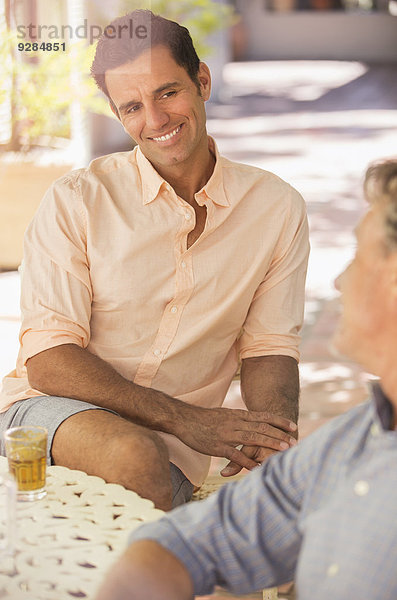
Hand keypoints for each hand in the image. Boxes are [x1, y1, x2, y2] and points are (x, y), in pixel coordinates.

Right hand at [177, 406, 296, 472]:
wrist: (184, 419)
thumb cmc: (203, 418)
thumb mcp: (224, 414)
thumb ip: (238, 419)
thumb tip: (250, 421)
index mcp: (237, 415)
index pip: (263, 416)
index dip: (280, 421)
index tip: (293, 426)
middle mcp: (235, 422)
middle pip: (262, 427)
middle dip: (280, 435)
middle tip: (294, 442)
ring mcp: (227, 434)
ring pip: (253, 438)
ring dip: (270, 444)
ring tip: (284, 450)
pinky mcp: (218, 446)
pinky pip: (236, 455)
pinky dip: (248, 461)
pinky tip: (258, 467)